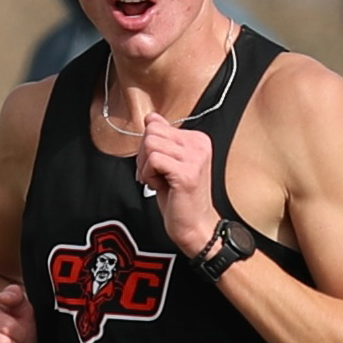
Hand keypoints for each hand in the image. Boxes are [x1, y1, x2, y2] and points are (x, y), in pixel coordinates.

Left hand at [136, 114, 218, 254]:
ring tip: (159, 181)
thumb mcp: (168, 162)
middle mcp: (199, 144)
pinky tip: (160, 186)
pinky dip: (149, 175)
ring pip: (150, 145)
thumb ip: (161, 139)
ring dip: (146, 167)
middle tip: (154, 175)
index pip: (156, 125)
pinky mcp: (186, 173)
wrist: (194, 225)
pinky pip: (153, 161)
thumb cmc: (179, 198)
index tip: (156, 166)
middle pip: (151, 133)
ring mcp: (194, 158)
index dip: (147, 147)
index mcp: (196, 139)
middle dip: (143, 156)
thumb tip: (150, 117)